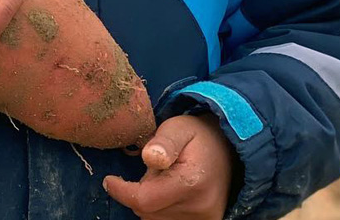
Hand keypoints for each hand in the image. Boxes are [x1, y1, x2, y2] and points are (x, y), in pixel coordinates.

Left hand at [103, 113, 236, 219]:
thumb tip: (150, 157)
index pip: (144, 200)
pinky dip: (160, 208)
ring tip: (165, 178)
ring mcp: (204, 219)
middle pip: (147, 211)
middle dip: (140, 190)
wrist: (230, 149)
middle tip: (154, 168)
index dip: (121, 191)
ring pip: (154, 218)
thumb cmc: (198, 136)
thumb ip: (163, 142)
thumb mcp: (178, 128)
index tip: (109, 180)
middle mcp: (200, 208)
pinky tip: (169, 191)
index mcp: (191, 183)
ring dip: (150, 200)